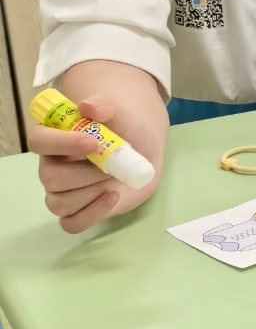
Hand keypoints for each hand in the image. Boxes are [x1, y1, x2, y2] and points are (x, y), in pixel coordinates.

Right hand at [27, 97, 158, 233]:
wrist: (143, 151)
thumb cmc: (125, 130)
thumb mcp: (121, 114)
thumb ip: (105, 106)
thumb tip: (86, 105)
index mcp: (55, 138)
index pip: (38, 140)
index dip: (60, 143)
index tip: (92, 142)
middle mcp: (52, 166)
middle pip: (51, 177)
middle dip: (87, 172)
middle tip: (114, 164)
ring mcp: (62, 192)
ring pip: (59, 202)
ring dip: (93, 191)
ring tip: (116, 177)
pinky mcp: (77, 212)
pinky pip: (71, 223)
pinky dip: (93, 213)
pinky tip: (113, 197)